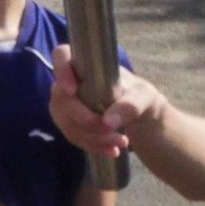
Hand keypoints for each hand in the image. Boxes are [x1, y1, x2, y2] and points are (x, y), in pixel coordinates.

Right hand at [47, 43, 163, 160]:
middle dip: (84, 119)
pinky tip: (111, 150)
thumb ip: (129, 105)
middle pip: (60, 98)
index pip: (61, 55)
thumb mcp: (144, 98)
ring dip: (90, 136)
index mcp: (86, 65)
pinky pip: (72, 135)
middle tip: (111, 130)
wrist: (141, 119)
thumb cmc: (141, 97)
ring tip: (121, 143)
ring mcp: (67, 103)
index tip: (72, 90)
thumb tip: (107, 121)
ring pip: (64, 120)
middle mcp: (71, 81)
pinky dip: (92, 145)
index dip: (61, 70)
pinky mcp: (69, 123)